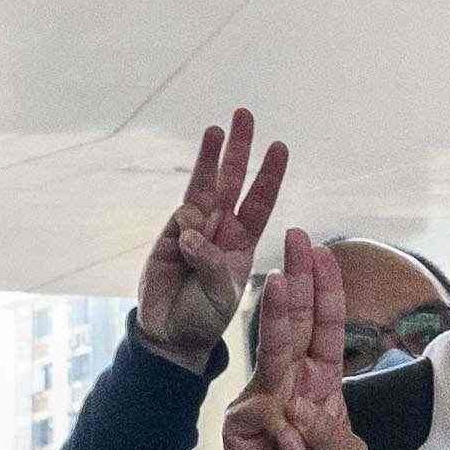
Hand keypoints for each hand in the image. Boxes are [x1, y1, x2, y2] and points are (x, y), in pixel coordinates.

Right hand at [133, 109, 286, 370]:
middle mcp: (221, 229)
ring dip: (210, 157)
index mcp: (243, 243)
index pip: (260, 201)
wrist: (170, 334)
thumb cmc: (204, 319)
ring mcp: (194, 229)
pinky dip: (186, 215)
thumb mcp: (221, 296)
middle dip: (240, 149)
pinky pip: (181, 214)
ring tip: (217, 128)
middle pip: (233, 181)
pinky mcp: (170, 236)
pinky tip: (188, 231)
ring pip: (204, 185)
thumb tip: (192, 231)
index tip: (280, 147)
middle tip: (245, 114)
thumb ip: (212, 264)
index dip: (269, 174)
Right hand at [210, 232, 369, 449]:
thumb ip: (333, 431)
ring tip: (280, 282)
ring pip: (274, 349)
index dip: (327, 291)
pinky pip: (271, 416)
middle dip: (299, 278)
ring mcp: (264, 394)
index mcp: (322, 381)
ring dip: (280, 316)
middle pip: (297, 321)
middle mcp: (292, 379)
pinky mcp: (243, 419)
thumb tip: (304, 406)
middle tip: (296, 237)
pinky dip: (290, 438)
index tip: (325, 253)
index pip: (326, 327)